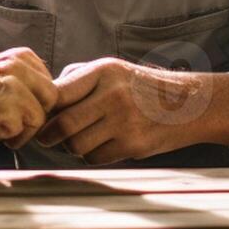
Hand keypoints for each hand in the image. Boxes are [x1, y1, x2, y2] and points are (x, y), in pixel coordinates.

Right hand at [0, 49, 56, 169]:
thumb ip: (7, 94)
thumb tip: (33, 103)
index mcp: (9, 59)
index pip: (47, 81)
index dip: (34, 104)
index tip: (12, 116)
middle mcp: (12, 63)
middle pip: (51, 95)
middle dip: (34, 117)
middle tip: (5, 128)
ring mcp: (11, 78)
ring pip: (42, 112)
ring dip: (21, 130)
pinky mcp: (7, 97)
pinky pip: (28, 125)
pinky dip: (10, 137)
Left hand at [35, 57, 208, 163]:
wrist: (189, 104)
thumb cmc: (139, 87)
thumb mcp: (111, 70)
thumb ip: (76, 79)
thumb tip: (44, 97)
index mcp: (103, 72)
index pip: (58, 93)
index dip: (44, 109)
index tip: (39, 116)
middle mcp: (113, 95)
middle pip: (63, 124)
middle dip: (48, 136)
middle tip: (46, 138)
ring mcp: (125, 121)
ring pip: (77, 146)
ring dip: (71, 148)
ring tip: (79, 139)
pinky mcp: (134, 145)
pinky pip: (96, 158)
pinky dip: (92, 156)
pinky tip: (101, 145)